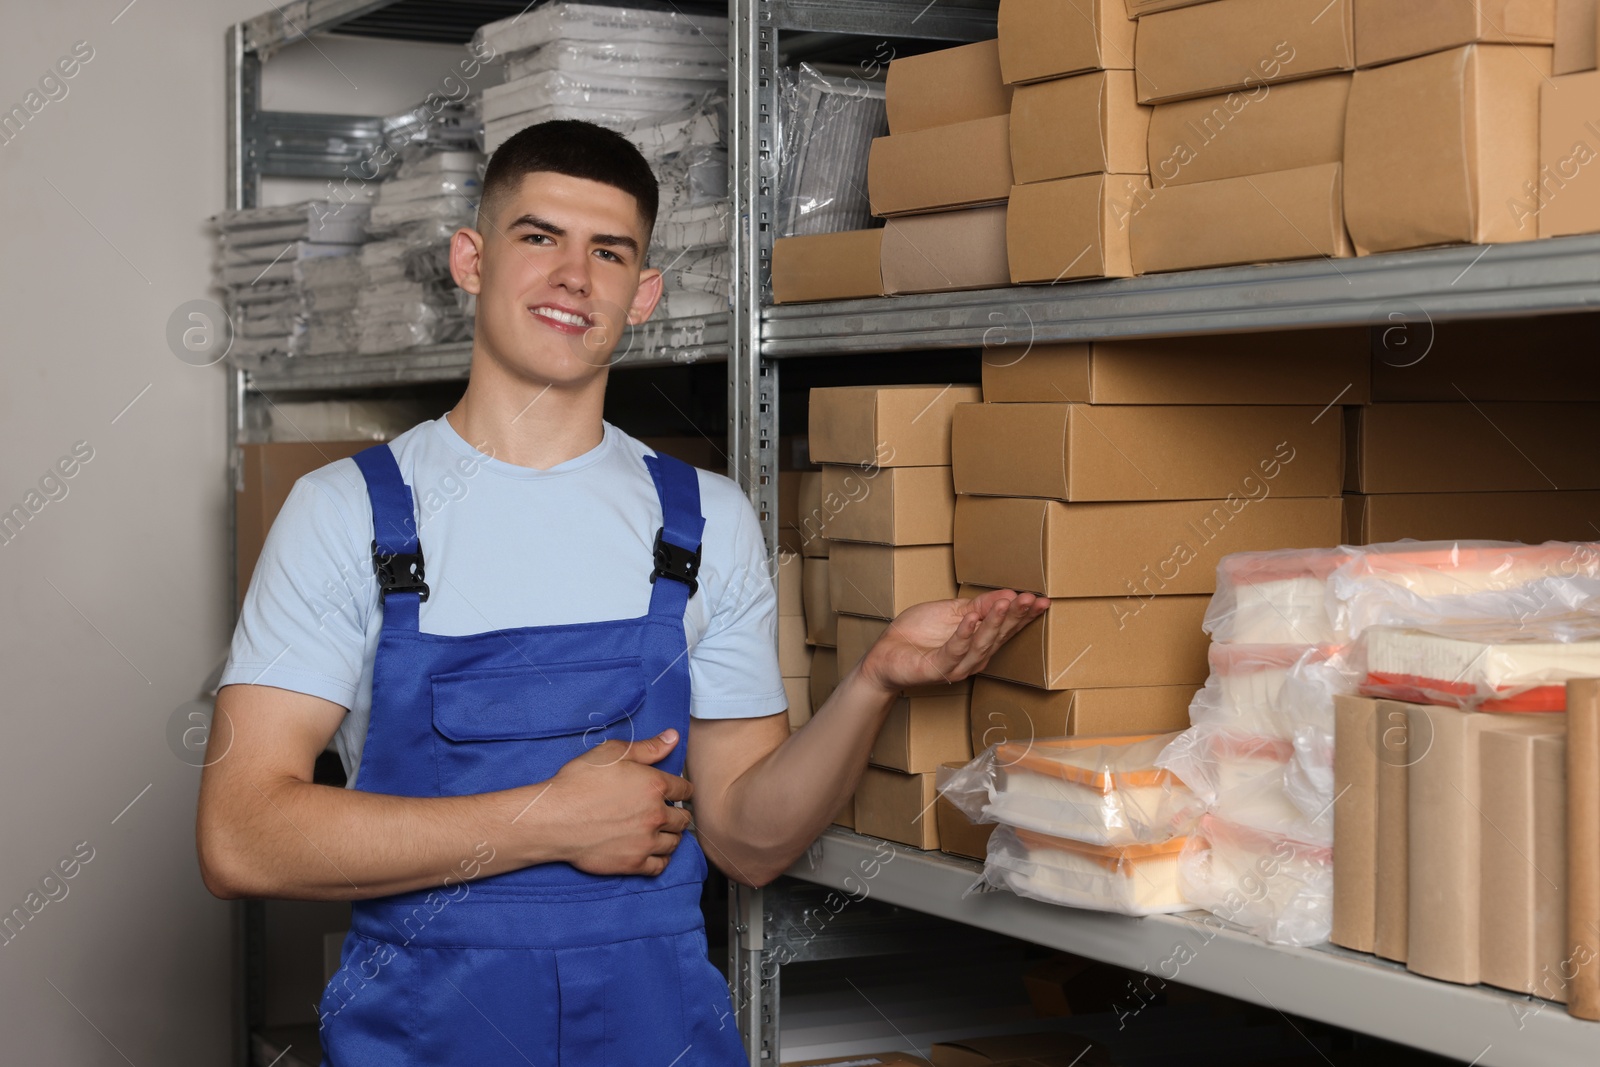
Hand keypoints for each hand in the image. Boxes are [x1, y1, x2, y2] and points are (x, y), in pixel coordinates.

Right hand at [539, 730, 693, 876]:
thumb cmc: (578, 783)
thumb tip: (673, 737)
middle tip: (666, 811)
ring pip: (675, 842)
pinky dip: (661, 858)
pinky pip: (660, 865)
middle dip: (677, 813)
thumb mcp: (612, 753)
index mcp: (654, 786)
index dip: (681, 789)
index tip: (676, 792)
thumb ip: (647, 747)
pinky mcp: (633, 863)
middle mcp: (656, 815)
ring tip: (660, 830)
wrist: (554, 819)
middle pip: (683, 818)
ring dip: (671, 835)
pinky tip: (653, 851)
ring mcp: (646, 842)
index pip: (685, 789)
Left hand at [859, 588, 1048, 693]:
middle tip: (1030, 598)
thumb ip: (978, 605)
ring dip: (994, 622)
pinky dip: (964, 634)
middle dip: (1016, 616)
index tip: (1041, 600)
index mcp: (979, 642)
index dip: (1024, 615)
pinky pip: (954, 650)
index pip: (1006, 627)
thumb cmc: (918, 634)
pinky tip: (972, 618)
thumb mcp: (952, 611)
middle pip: (999, 634)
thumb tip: (1005, 595)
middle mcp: (973, 657)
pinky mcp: (938, 668)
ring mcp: (957, 665)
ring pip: (981, 643)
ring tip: (1006, 603)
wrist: (886, 655)